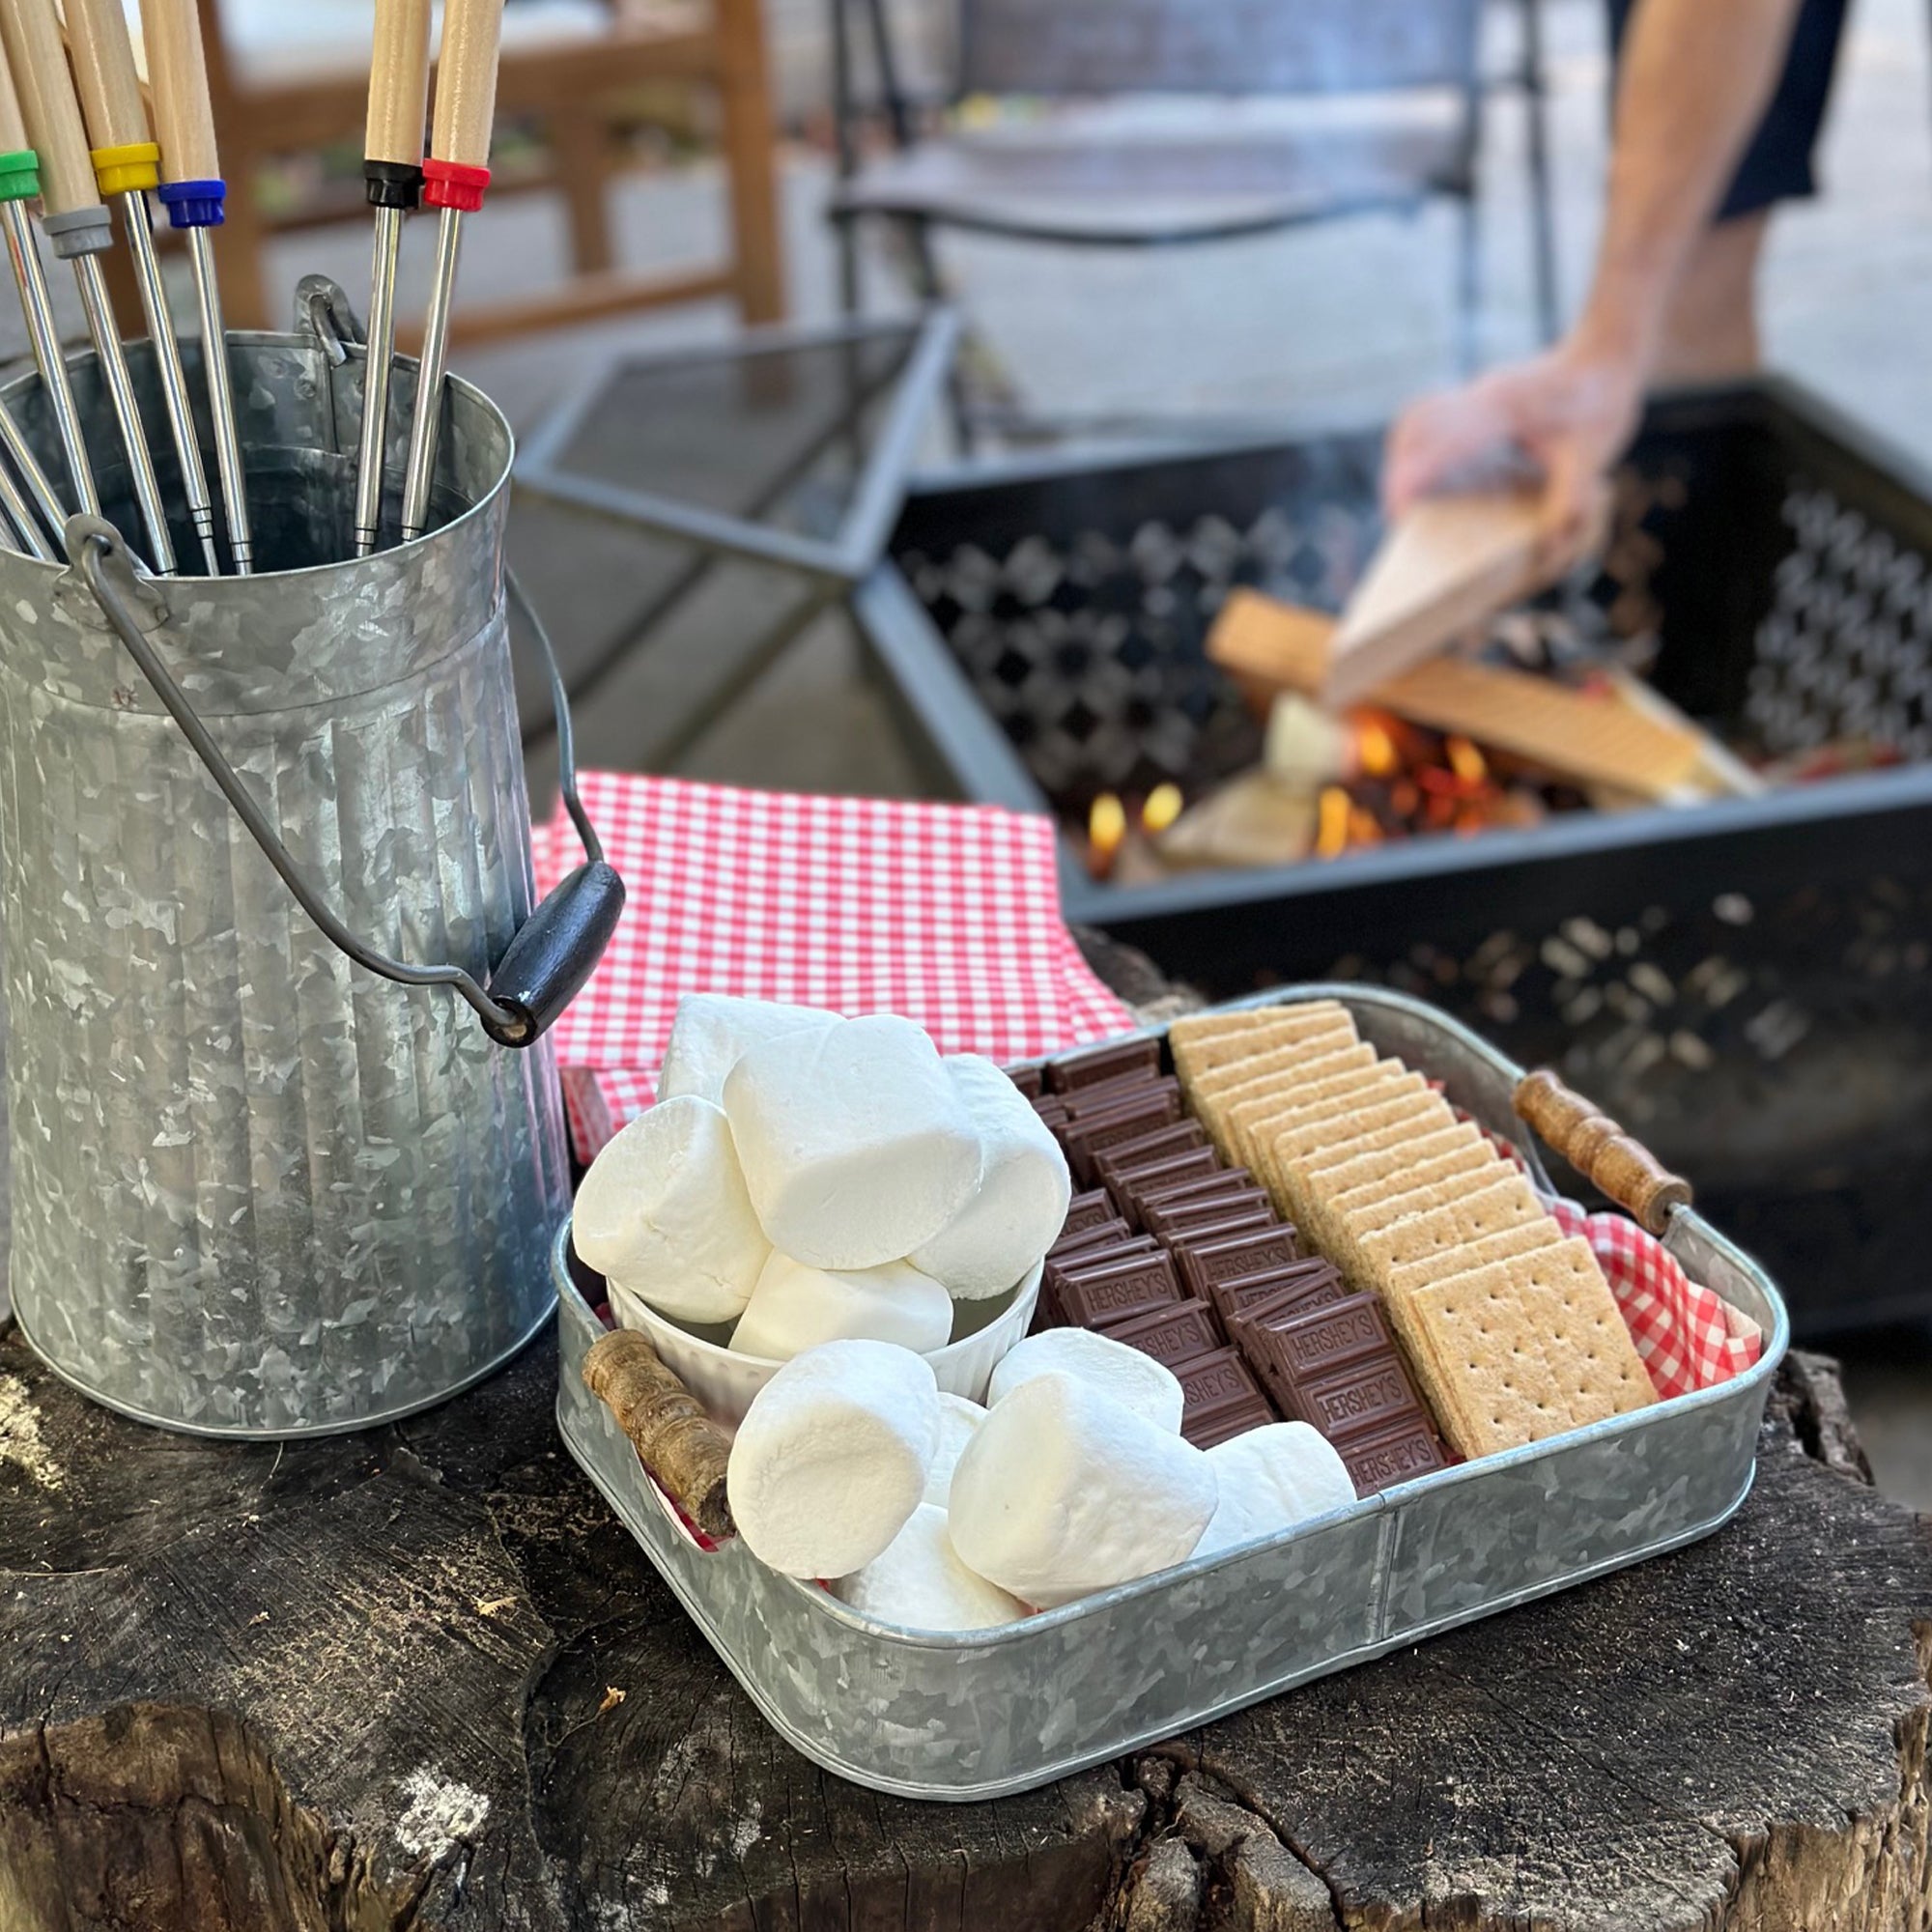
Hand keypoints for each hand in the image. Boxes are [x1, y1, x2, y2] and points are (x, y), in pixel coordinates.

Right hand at [1381, 344, 1646, 573]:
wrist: (1607, 355)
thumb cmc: (1601, 401)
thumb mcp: (1592, 454)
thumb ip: (1569, 500)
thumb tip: (1548, 546)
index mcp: (1506, 405)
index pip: (1442, 439)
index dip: (1414, 475)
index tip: (1399, 511)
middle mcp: (1483, 394)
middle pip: (1416, 427)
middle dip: (1398, 473)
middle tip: (1398, 516)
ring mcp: (1477, 391)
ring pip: (1416, 417)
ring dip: (1403, 457)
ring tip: (1404, 498)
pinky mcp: (1477, 396)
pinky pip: (1429, 415)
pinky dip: (1417, 445)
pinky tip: (1423, 471)